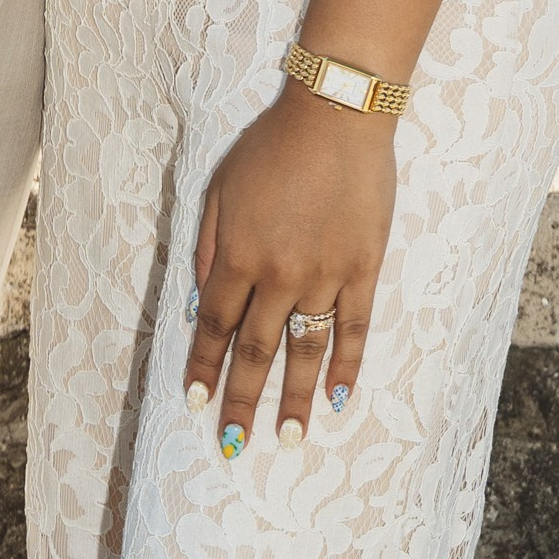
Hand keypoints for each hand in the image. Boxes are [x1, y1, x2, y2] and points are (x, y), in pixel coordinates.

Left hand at [185, 81, 393, 453]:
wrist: (337, 113)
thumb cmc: (272, 145)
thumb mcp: (221, 187)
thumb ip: (209, 246)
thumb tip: (202, 300)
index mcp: (238, 254)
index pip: (214, 325)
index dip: (203, 365)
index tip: (195, 401)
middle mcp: (279, 275)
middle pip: (256, 351)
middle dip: (241, 400)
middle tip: (233, 445)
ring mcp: (325, 276)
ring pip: (304, 351)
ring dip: (292, 400)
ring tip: (286, 440)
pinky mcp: (363, 270)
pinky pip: (354, 330)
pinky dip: (344, 368)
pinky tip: (335, 399)